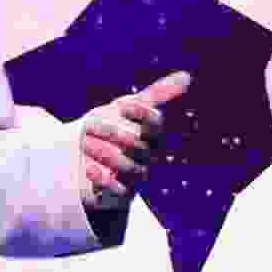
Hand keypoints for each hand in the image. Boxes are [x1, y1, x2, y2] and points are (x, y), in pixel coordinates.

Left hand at [79, 70, 192, 209]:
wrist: (86, 158)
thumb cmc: (113, 129)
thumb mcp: (128, 108)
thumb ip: (156, 95)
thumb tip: (187, 76)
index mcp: (151, 135)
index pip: (154, 123)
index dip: (141, 112)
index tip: (123, 105)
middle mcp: (146, 157)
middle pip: (136, 143)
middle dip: (110, 131)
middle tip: (87, 125)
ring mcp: (134, 177)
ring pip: (127, 165)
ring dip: (102, 152)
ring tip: (83, 142)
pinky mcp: (119, 195)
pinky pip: (117, 191)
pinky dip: (102, 179)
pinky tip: (89, 167)